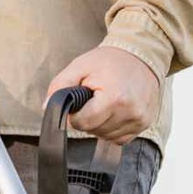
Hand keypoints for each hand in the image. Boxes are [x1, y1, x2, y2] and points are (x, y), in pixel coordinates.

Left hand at [45, 47, 160, 143]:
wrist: (142, 55)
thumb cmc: (110, 61)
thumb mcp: (81, 66)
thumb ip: (60, 85)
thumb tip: (47, 107)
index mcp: (115, 97)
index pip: (83, 123)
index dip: (76, 114)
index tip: (82, 100)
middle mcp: (130, 111)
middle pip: (94, 131)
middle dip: (89, 118)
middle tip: (96, 97)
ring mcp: (140, 119)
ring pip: (106, 136)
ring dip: (101, 124)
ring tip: (107, 102)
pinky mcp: (145, 124)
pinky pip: (119, 138)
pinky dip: (113, 128)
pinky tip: (116, 110)